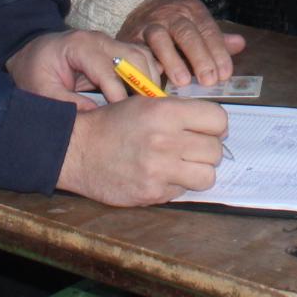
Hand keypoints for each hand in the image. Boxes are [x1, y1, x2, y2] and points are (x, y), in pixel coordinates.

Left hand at [6, 28, 152, 107]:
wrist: (32, 53)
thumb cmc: (35, 71)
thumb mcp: (40, 90)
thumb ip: (66, 103)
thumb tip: (97, 117)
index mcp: (79, 45)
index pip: (108, 69)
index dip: (118, 95)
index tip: (124, 117)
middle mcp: (99, 39)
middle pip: (134, 57)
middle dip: (143, 85)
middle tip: (149, 112)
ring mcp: (110, 42)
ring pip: (142, 55)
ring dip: (150, 80)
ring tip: (152, 107)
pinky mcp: (116, 49)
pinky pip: (141, 57)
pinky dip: (150, 74)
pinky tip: (150, 95)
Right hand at [56, 96, 228, 205]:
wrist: (78, 150)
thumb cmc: (112, 124)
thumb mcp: (146, 103)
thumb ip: (180, 112)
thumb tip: (216, 126)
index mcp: (166, 112)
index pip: (218, 120)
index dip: (216, 125)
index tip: (207, 129)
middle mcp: (165, 141)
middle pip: (215, 150)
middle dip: (207, 149)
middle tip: (193, 148)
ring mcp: (160, 170)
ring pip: (207, 175)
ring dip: (198, 171)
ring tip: (182, 164)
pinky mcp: (153, 193)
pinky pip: (184, 191)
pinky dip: (177, 185)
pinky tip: (161, 175)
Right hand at [117, 0, 245, 88]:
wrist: (141, 9)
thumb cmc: (176, 24)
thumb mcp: (197, 25)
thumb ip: (216, 38)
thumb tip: (240, 44)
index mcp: (193, 10)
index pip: (208, 30)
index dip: (218, 52)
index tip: (225, 74)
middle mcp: (172, 14)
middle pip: (187, 33)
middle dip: (199, 57)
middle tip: (209, 81)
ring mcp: (150, 24)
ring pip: (161, 39)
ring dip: (172, 60)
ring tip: (183, 81)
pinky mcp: (131, 36)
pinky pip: (138, 49)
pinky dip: (147, 64)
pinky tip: (156, 78)